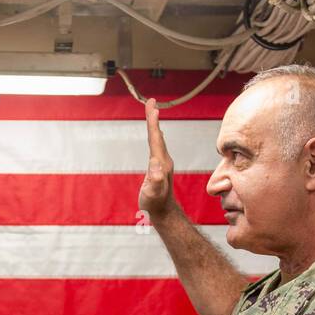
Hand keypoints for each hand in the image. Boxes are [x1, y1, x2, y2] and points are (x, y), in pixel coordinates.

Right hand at [139, 97, 176, 219]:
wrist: (163, 213)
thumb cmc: (154, 204)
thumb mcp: (152, 194)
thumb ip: (155, 181)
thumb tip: (155, 167)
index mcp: (160, 163)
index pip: (155, 138)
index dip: (153, 122)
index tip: (152, 106)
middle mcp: (163, 160)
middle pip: (157, 135)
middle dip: (153, 118)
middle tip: (150, 102)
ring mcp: (163, 163)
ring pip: (158, 139)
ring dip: (155, 125)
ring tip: (153, 112)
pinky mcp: (160, 167)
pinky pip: (157, 146)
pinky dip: (155, 136)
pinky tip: (155, 135)